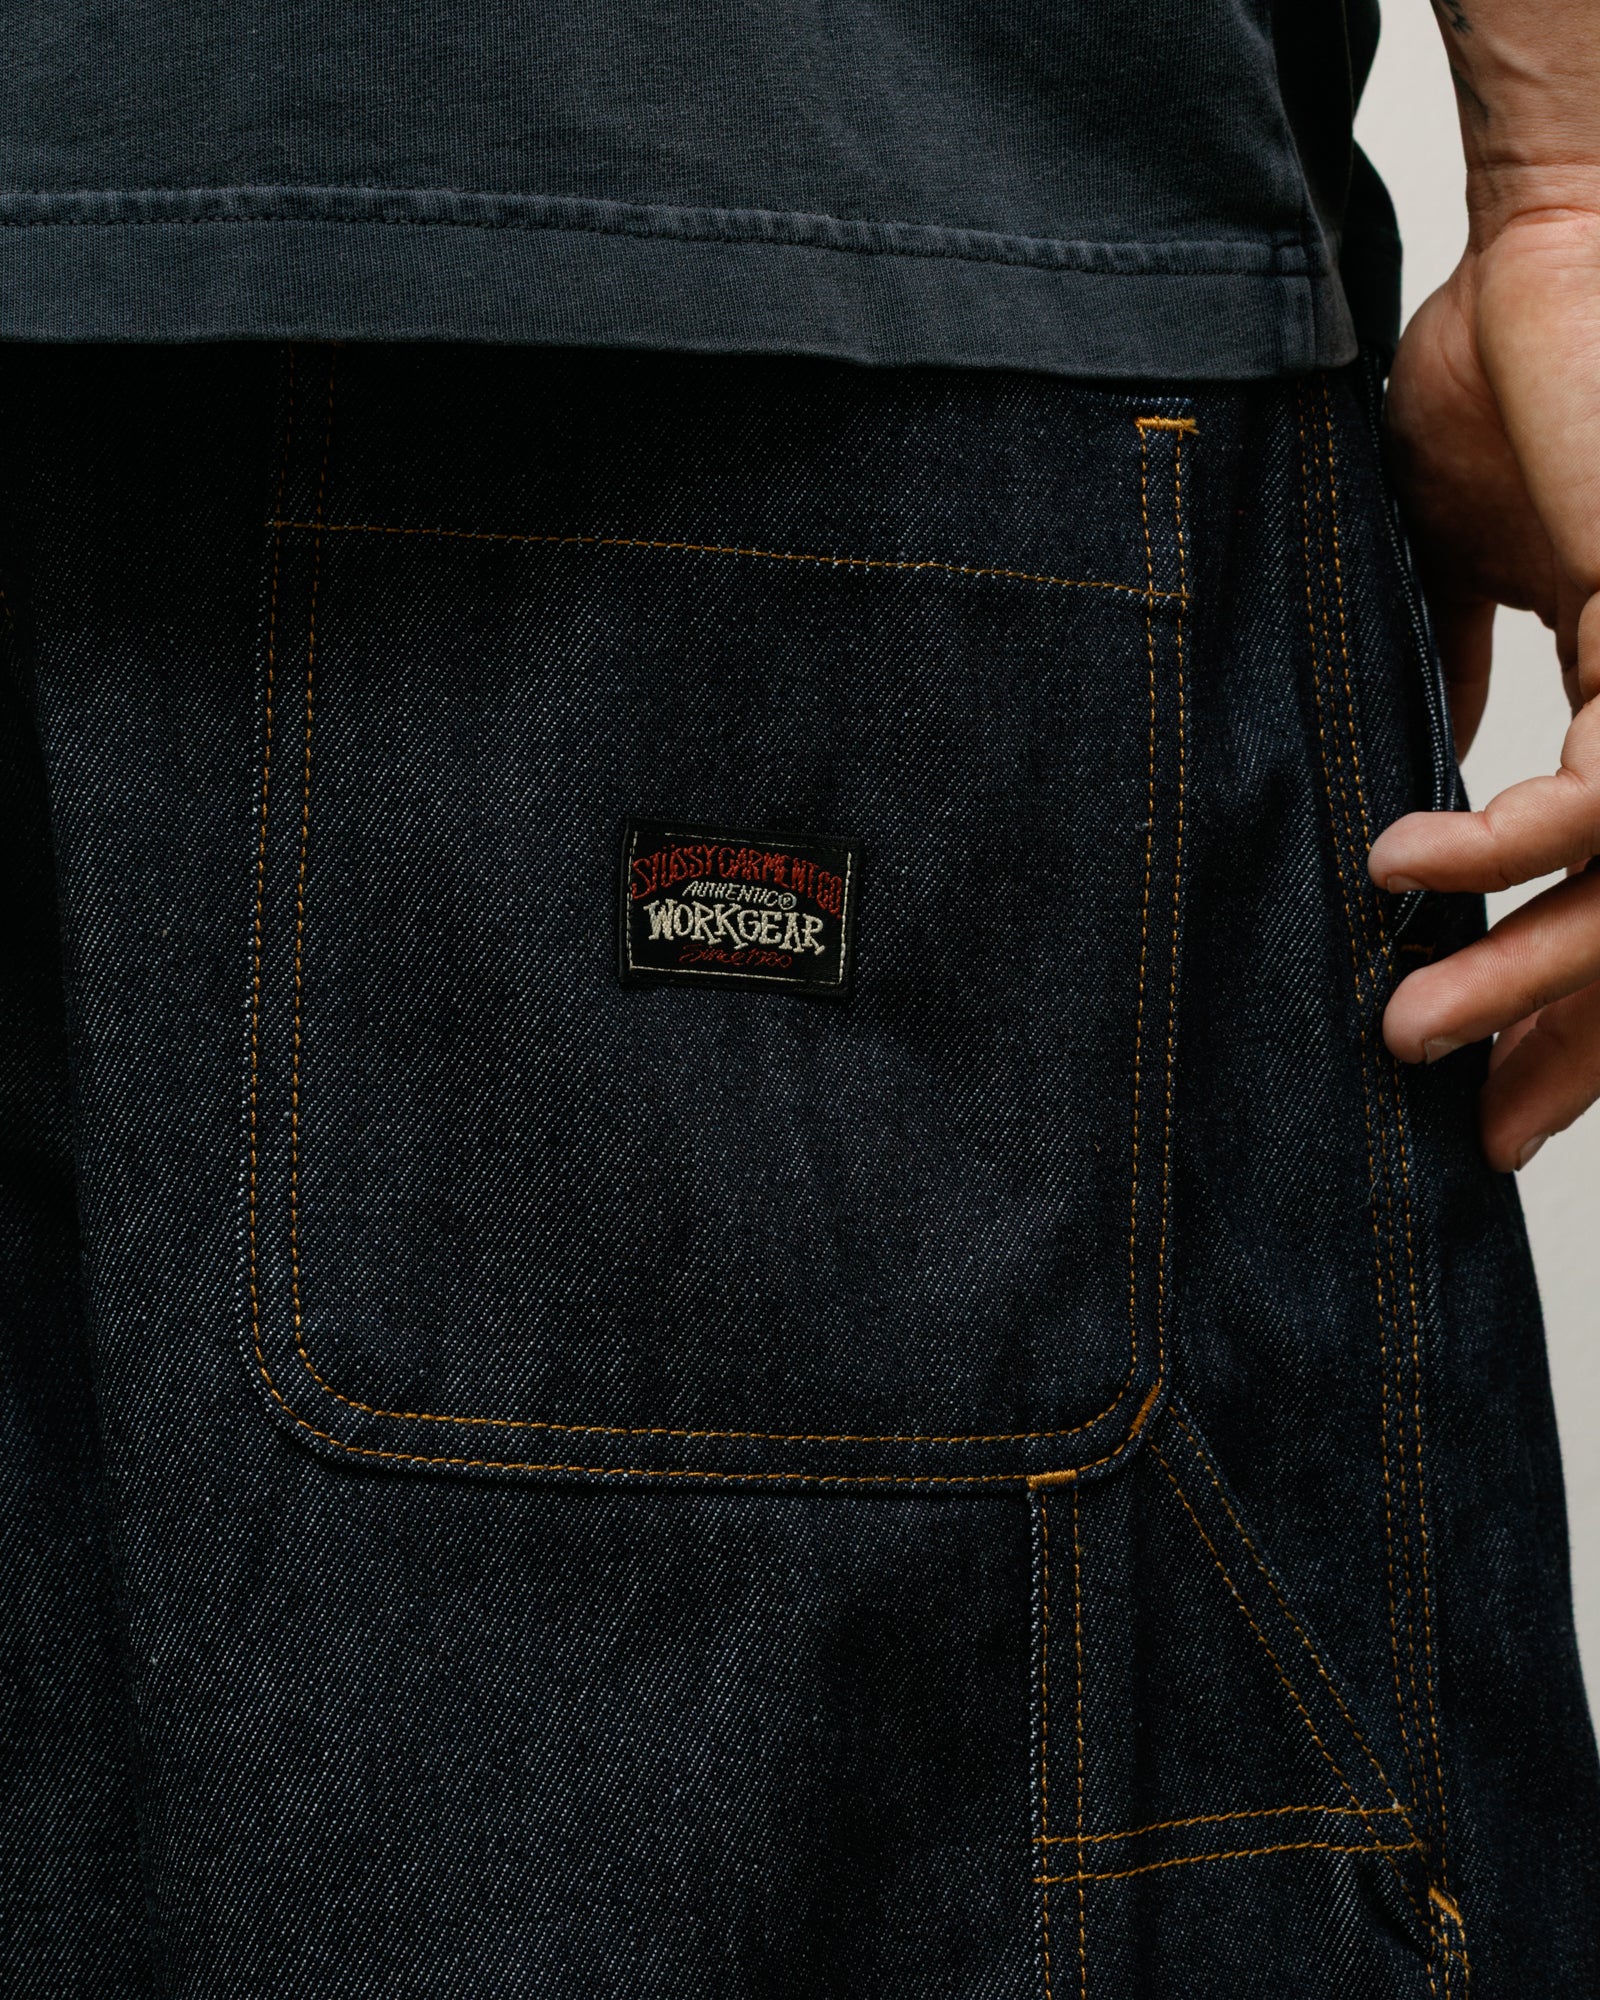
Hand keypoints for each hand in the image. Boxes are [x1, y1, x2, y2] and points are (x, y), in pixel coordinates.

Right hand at [1377, 200, 1599, 1170]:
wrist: (1546, 243)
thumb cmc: (1500, 376)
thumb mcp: (1452, 564)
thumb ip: (1450, 672)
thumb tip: (1419, 773)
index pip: (1599, 880)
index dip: (1546, 987)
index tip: (1479, 1083)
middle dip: (1552, 1031)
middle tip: (1465, 1120)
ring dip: (1519, 971)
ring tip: (1404, 1032)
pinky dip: (1502, 841)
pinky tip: (1408, 864)